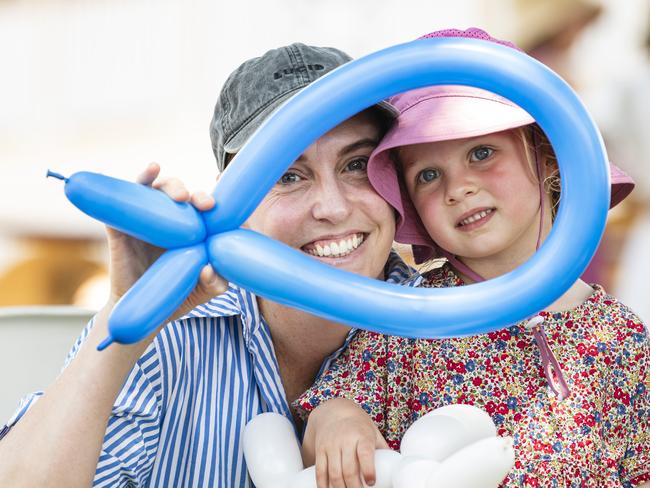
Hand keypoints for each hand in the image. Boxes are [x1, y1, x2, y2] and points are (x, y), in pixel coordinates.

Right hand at [104, 162, 226, 322]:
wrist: (138, 313)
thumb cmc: (175, 296)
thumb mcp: (202, 292)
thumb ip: (215, 284)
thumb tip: (209, 269)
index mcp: (193, 230)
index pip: (208, 208)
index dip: (221, 201)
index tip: (228, 202)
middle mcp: (171, 220)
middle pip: (185, 195)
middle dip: (197, 195)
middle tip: (206, 205)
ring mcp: (146, 219)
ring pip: (160, 190)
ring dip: (173, 185)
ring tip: (181, 196)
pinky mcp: (122, 224)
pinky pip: (127, 196)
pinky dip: (141, 178)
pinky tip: (153, 168)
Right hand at [303, 398, 387, 487]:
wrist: (334, 412)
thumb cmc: (359, 426)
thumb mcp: (373, 432)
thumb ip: (382, 449)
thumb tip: (396, 467)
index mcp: (362, 436)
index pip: (365, 453)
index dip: (368, 469)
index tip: (371, 482)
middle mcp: (345, 440)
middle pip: (348, 469)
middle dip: (354, 487)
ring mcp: (331, 445)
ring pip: (334, 473)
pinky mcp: (320, 450)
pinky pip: (320, 471)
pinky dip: (322, 485)